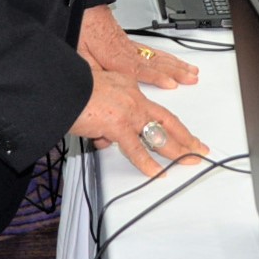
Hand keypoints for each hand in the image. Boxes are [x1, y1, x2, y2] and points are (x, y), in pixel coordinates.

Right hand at [71, 71, 207, 179]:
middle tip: (199, 146)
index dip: (165, 122)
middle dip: (186, 136)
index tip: (175, 130)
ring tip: (189, 161)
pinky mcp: (117, 125)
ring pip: (159, 135)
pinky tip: (157, 173)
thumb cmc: (71, 90)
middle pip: (167, 120)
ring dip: (177, 150)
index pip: (152, 108)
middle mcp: (133, 96)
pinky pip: (136, 150)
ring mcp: (128, 111)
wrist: (60, 86)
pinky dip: (147, 163)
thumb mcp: (93, 101)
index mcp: (128, 85)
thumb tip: (105, 139)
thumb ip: (103, 121)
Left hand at [77, 3, 197, 88]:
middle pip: (156, 63)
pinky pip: (154, 51)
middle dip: (176, 72)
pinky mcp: (132, 44)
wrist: (84, 9)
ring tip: (192, 72)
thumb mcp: (81, 55)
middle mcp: (128, 52)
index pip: (140, 69)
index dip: (156, 77)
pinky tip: (175, 61)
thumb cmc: (83, 31)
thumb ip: (92, 72)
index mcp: (115, 57)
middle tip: (192, 78)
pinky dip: (168, 57)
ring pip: (158, 57)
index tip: (171, 83)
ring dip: (177, 65)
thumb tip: (100, 87)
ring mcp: (132, 47)